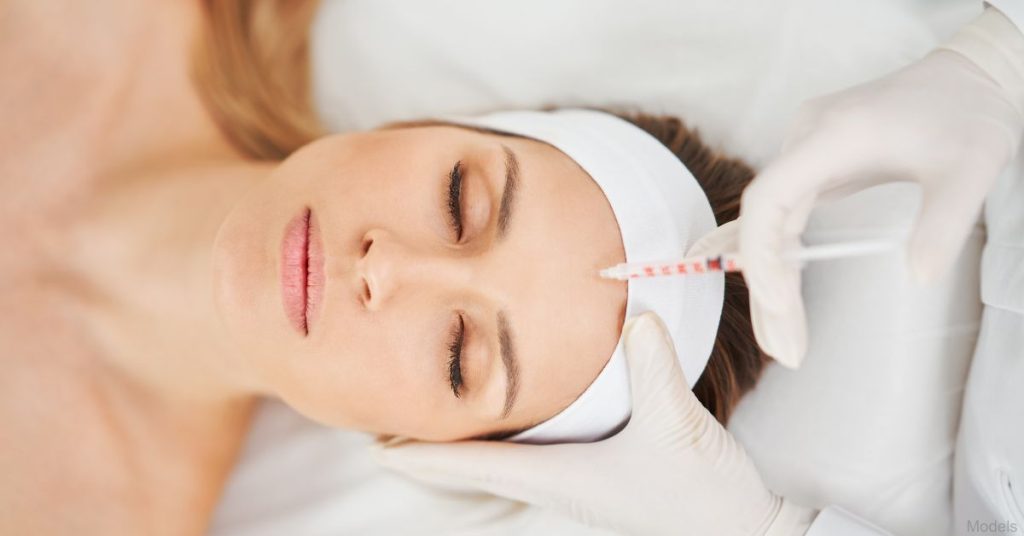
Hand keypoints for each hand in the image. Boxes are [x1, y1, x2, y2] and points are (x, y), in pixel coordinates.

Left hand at [372, 312, 815, 535]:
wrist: (743, 532)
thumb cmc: (705, 494)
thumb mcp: (678, 424)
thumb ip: (653, 368)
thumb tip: (637, 316)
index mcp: (560, 476)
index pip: (473, 466)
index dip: (422, 457)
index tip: (376, 447)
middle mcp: (558, 484)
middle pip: (473, 468)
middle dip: (428, 452)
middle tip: (384, 431)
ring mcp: (576, 485)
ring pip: (499, 464)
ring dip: (460, 449)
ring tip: (427, 427)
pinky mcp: (598, 478)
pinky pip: (530, 459)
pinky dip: (500, 444)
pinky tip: (506, 426)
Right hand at [739, 47, 1022, 366]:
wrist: (969, 79)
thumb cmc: (967, 116)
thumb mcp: (970, 170)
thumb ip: (944, 224)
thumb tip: (920, 277)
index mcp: (830, 136)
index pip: (768, 198)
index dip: (763, 254)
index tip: (779, 303)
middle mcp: (804, 141)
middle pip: (763, 224)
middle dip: (767, 290)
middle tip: (786, 350)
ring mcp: (804, 152)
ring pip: (770, 228)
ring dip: (771, 284)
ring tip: (784, 342)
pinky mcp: (812, 165)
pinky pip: (782, 219)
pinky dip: (778, 261)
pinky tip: (774, 295)